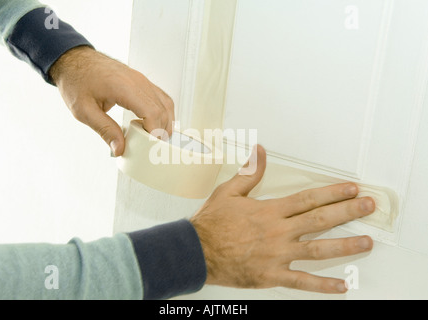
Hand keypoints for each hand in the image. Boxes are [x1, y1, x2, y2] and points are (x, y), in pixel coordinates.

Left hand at [49, 46, 174, 156]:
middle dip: (161, 131)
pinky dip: (163, 112)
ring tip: (156, 138)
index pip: (152, 112)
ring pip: (166, 104)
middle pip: (162, 110)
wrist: (73, 59)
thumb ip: (105, 130)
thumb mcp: (84, 110)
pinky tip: (155, 124)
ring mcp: (141, 79)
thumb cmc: (76, 80)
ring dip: (165, 122)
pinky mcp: (141, 81)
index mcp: (123, 87)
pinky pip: (160, 97)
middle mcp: (137, 81)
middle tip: (153, 148)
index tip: (151, 146)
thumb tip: (119, 148)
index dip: (155, 132)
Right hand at [191, 145, 374, 293]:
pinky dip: (323, 285)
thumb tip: (259, 150)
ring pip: (318, 250)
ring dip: (345, 246)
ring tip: (366, 242)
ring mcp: (277, 255)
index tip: (351, 189)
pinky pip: (302, 281)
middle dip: (347, 212)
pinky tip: (342, 286)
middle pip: (320, 220)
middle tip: (369, 207)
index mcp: (270, 211)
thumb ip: (248, 172)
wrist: (196, 252)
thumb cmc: (212, 223)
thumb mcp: (228, 192)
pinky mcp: (272, 275)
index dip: (332, 193)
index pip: (308, 199)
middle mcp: (278, 232)